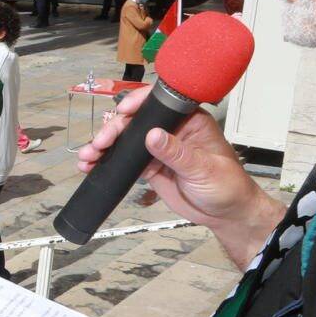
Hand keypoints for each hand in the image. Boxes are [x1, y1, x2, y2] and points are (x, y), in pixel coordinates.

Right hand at [78, 87, 279, 260]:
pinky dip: (107, 162)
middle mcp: (170, 130)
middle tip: (101, 143)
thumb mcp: (203, 169)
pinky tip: (92, 166)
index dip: (138, 102)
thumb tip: (152, 135)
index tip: (123, 110)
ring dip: (104, 146)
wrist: (226, 214)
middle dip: (114, 129)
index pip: (160, 103)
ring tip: (88, 157)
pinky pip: (124, 160)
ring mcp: (158, 148)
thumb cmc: (227, 186)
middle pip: (135, 121)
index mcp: (189, 121)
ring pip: (125, 140)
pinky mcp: (149, 166)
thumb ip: (177, 153)